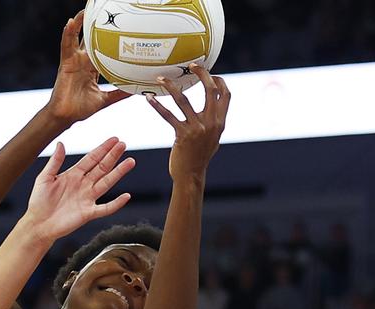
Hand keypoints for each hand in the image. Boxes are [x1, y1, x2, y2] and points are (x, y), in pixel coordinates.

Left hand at [20, 136, 134, 241]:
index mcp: (73, 175)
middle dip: (113, 156)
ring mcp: (87, 198)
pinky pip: (105, 208)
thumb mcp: (44, 178)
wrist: (37, 224)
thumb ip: (54, 162)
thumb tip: (61, 143)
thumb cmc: (38, 202)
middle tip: (124, 145)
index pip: (91, 159)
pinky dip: (116, 203)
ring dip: (118, 172)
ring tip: (130, 161)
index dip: (102, 149)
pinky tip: (126, 196)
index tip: (114, 139)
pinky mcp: (88, 213)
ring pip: (107, 183)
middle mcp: (83, 185)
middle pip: (102, 167)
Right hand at [46, 11, 129, 123]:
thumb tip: (137, 91)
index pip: (101, 49)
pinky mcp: (65, 63)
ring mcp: (73, 61)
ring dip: (80, 24)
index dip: (108, 38)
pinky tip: (70, 23)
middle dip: (93, 27)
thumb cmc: (81, 109)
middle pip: (89, 40)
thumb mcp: (105, 99)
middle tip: (101, 12)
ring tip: (85, 10)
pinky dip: (68, 34)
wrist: (66, 116)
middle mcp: (83, 62)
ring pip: (77, 39)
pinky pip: (66, 46)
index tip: (118, 27)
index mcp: (92, 69)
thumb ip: (119, 93)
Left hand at [147, 65, 230, 180]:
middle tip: (190, 66)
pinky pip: (168, 115)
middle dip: (201, 74)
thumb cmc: (199, 156)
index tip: (209, 72)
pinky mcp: (182, 134)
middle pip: (209, 90)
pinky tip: (149, 98)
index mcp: (220, 121)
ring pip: (184, 100)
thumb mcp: (213, 138)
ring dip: (171, 86)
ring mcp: (197, 128)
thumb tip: (212, 110)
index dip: (219, 80)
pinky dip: (157, 105)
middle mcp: (211, 122)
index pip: (225, 94)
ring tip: (161, 79)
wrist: (191, 175)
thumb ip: (213, 123)